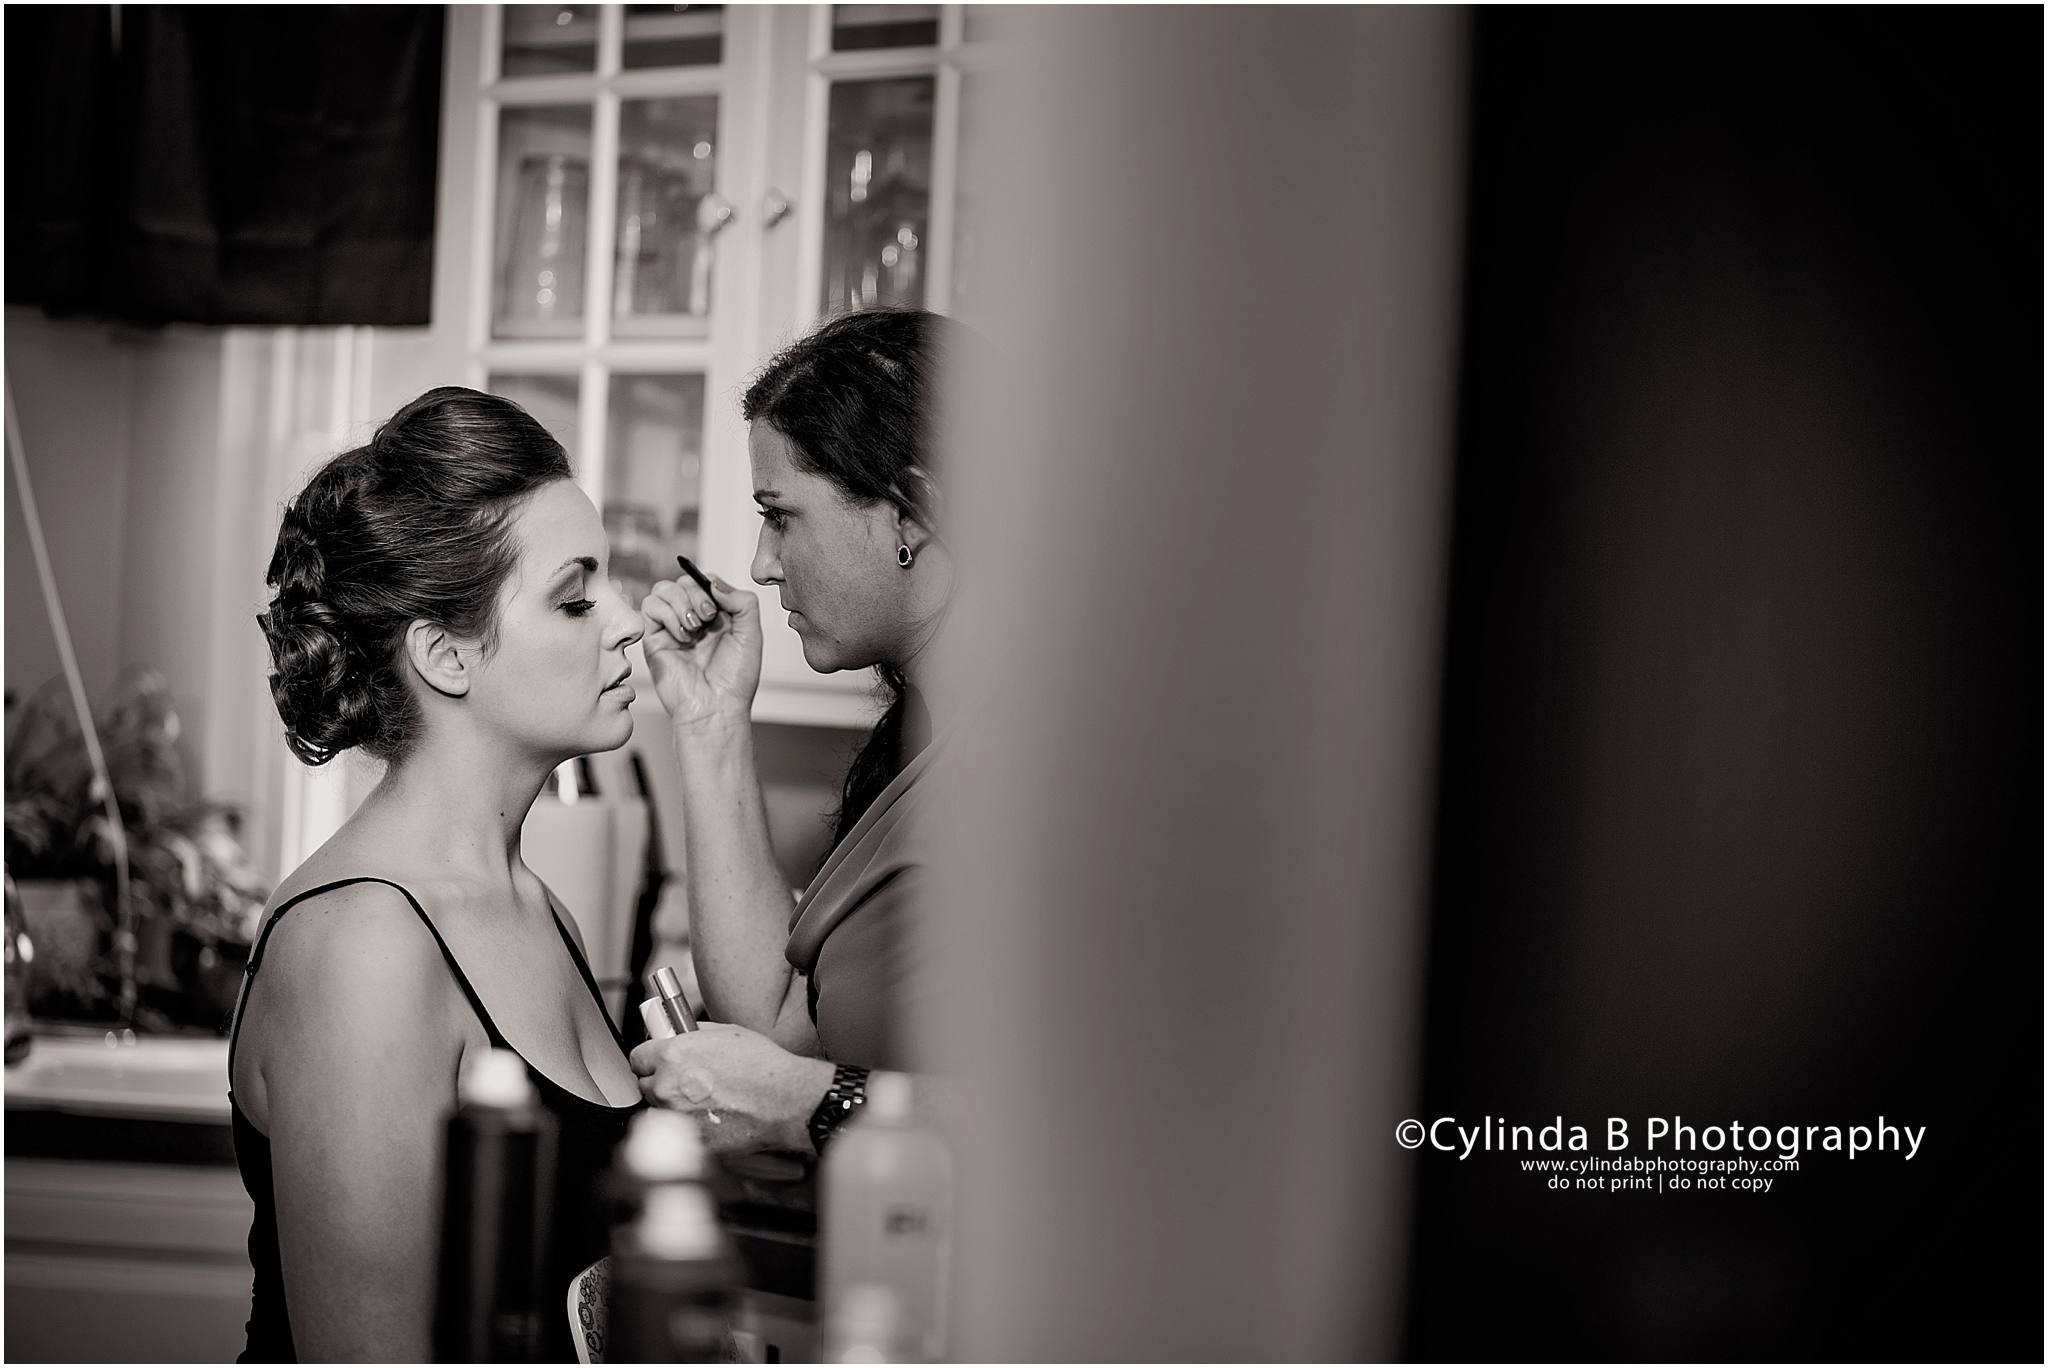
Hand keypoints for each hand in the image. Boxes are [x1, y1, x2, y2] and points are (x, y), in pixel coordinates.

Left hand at [629, 1023, 833, 1154]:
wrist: (784, 1100)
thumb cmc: (762, 1066)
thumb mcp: (726, 1033)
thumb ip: (694, 1035)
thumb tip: (680, 1034)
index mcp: (672, 1055)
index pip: (636, 1058)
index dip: (649, 1059)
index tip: (656, 1062)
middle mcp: (668, 1087)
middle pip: (646, 1086)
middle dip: (662, 1083)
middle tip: (686, 1081)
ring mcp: (677, 1117)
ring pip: (660, 1112)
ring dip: (673, 1107)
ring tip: (702, 1101)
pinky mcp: (690, 1140)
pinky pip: (680, 1132)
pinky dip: (690, 1127)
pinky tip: (712, 1117)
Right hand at [640, 572, 761, 733]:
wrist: (715, 707)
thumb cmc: (734, 679)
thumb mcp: (752, 634)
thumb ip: (743, 601)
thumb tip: (714, 582)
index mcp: (717, 616)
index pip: (705, 582)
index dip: (710, 586)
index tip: (720, 607)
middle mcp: (693, 619)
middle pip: (683, 581)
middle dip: (697, 595)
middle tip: (708, 619)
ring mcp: (672, 627)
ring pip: (663, 589)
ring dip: (681, 604)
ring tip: (694, 629)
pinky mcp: (654, 637)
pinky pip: (649, 606)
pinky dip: (667, 614)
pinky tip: (681, 636)